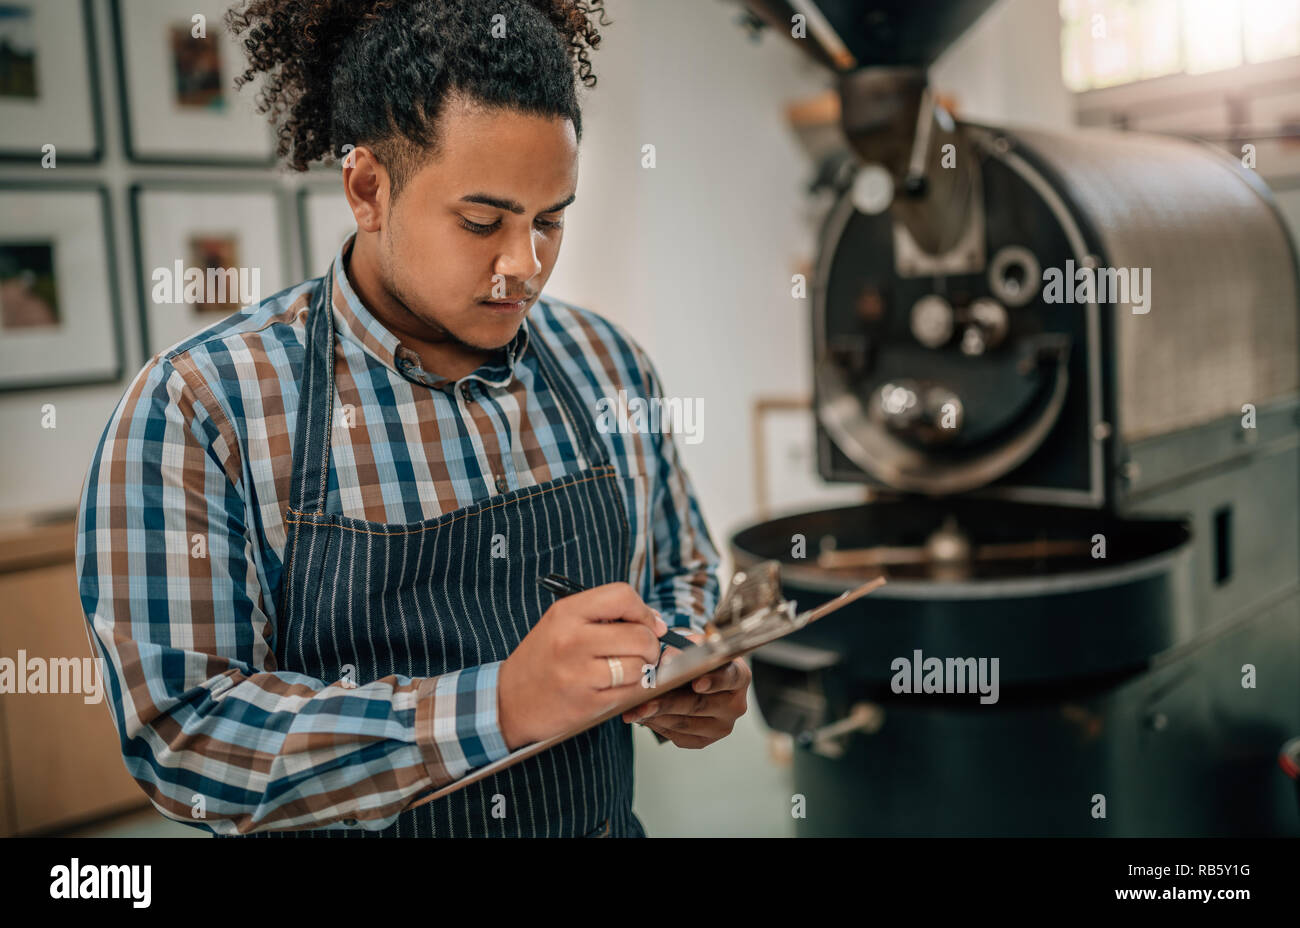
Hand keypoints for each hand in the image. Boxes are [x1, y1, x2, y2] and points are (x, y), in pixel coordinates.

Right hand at [499, 583, 665, 749]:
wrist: (508, 700)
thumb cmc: (542, 659)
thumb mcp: (562, 624)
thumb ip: (605, 616)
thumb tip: (656, 622)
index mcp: (566, 613)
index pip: (622, 596)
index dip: (644, 611)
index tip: (650, 624)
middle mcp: (572, 640)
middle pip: (639, 634)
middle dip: (650, 645)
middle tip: (644, 651)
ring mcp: (579, 674)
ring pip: (638, 666)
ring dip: (642, 670)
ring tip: (628, 670)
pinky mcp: (587, 704)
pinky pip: (629, 693)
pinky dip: (631, 690)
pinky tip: (617, 687)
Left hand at [620, 632, 750, 747]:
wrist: (697, 676)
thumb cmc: (697, 658)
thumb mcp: (692, 645)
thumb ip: (681, 650)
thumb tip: (665, 662)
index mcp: (739, 676)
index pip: (729, 678)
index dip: (713, 681)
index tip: (696, 683)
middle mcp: (735, 705)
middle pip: (699, 705)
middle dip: (668, 703)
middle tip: (645, 701)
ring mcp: (721, 726)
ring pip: (685, 724)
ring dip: (657, 717)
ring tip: (635, 709)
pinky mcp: (704, 740)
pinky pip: (678, 736)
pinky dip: (657, 726)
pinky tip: (643, 716)